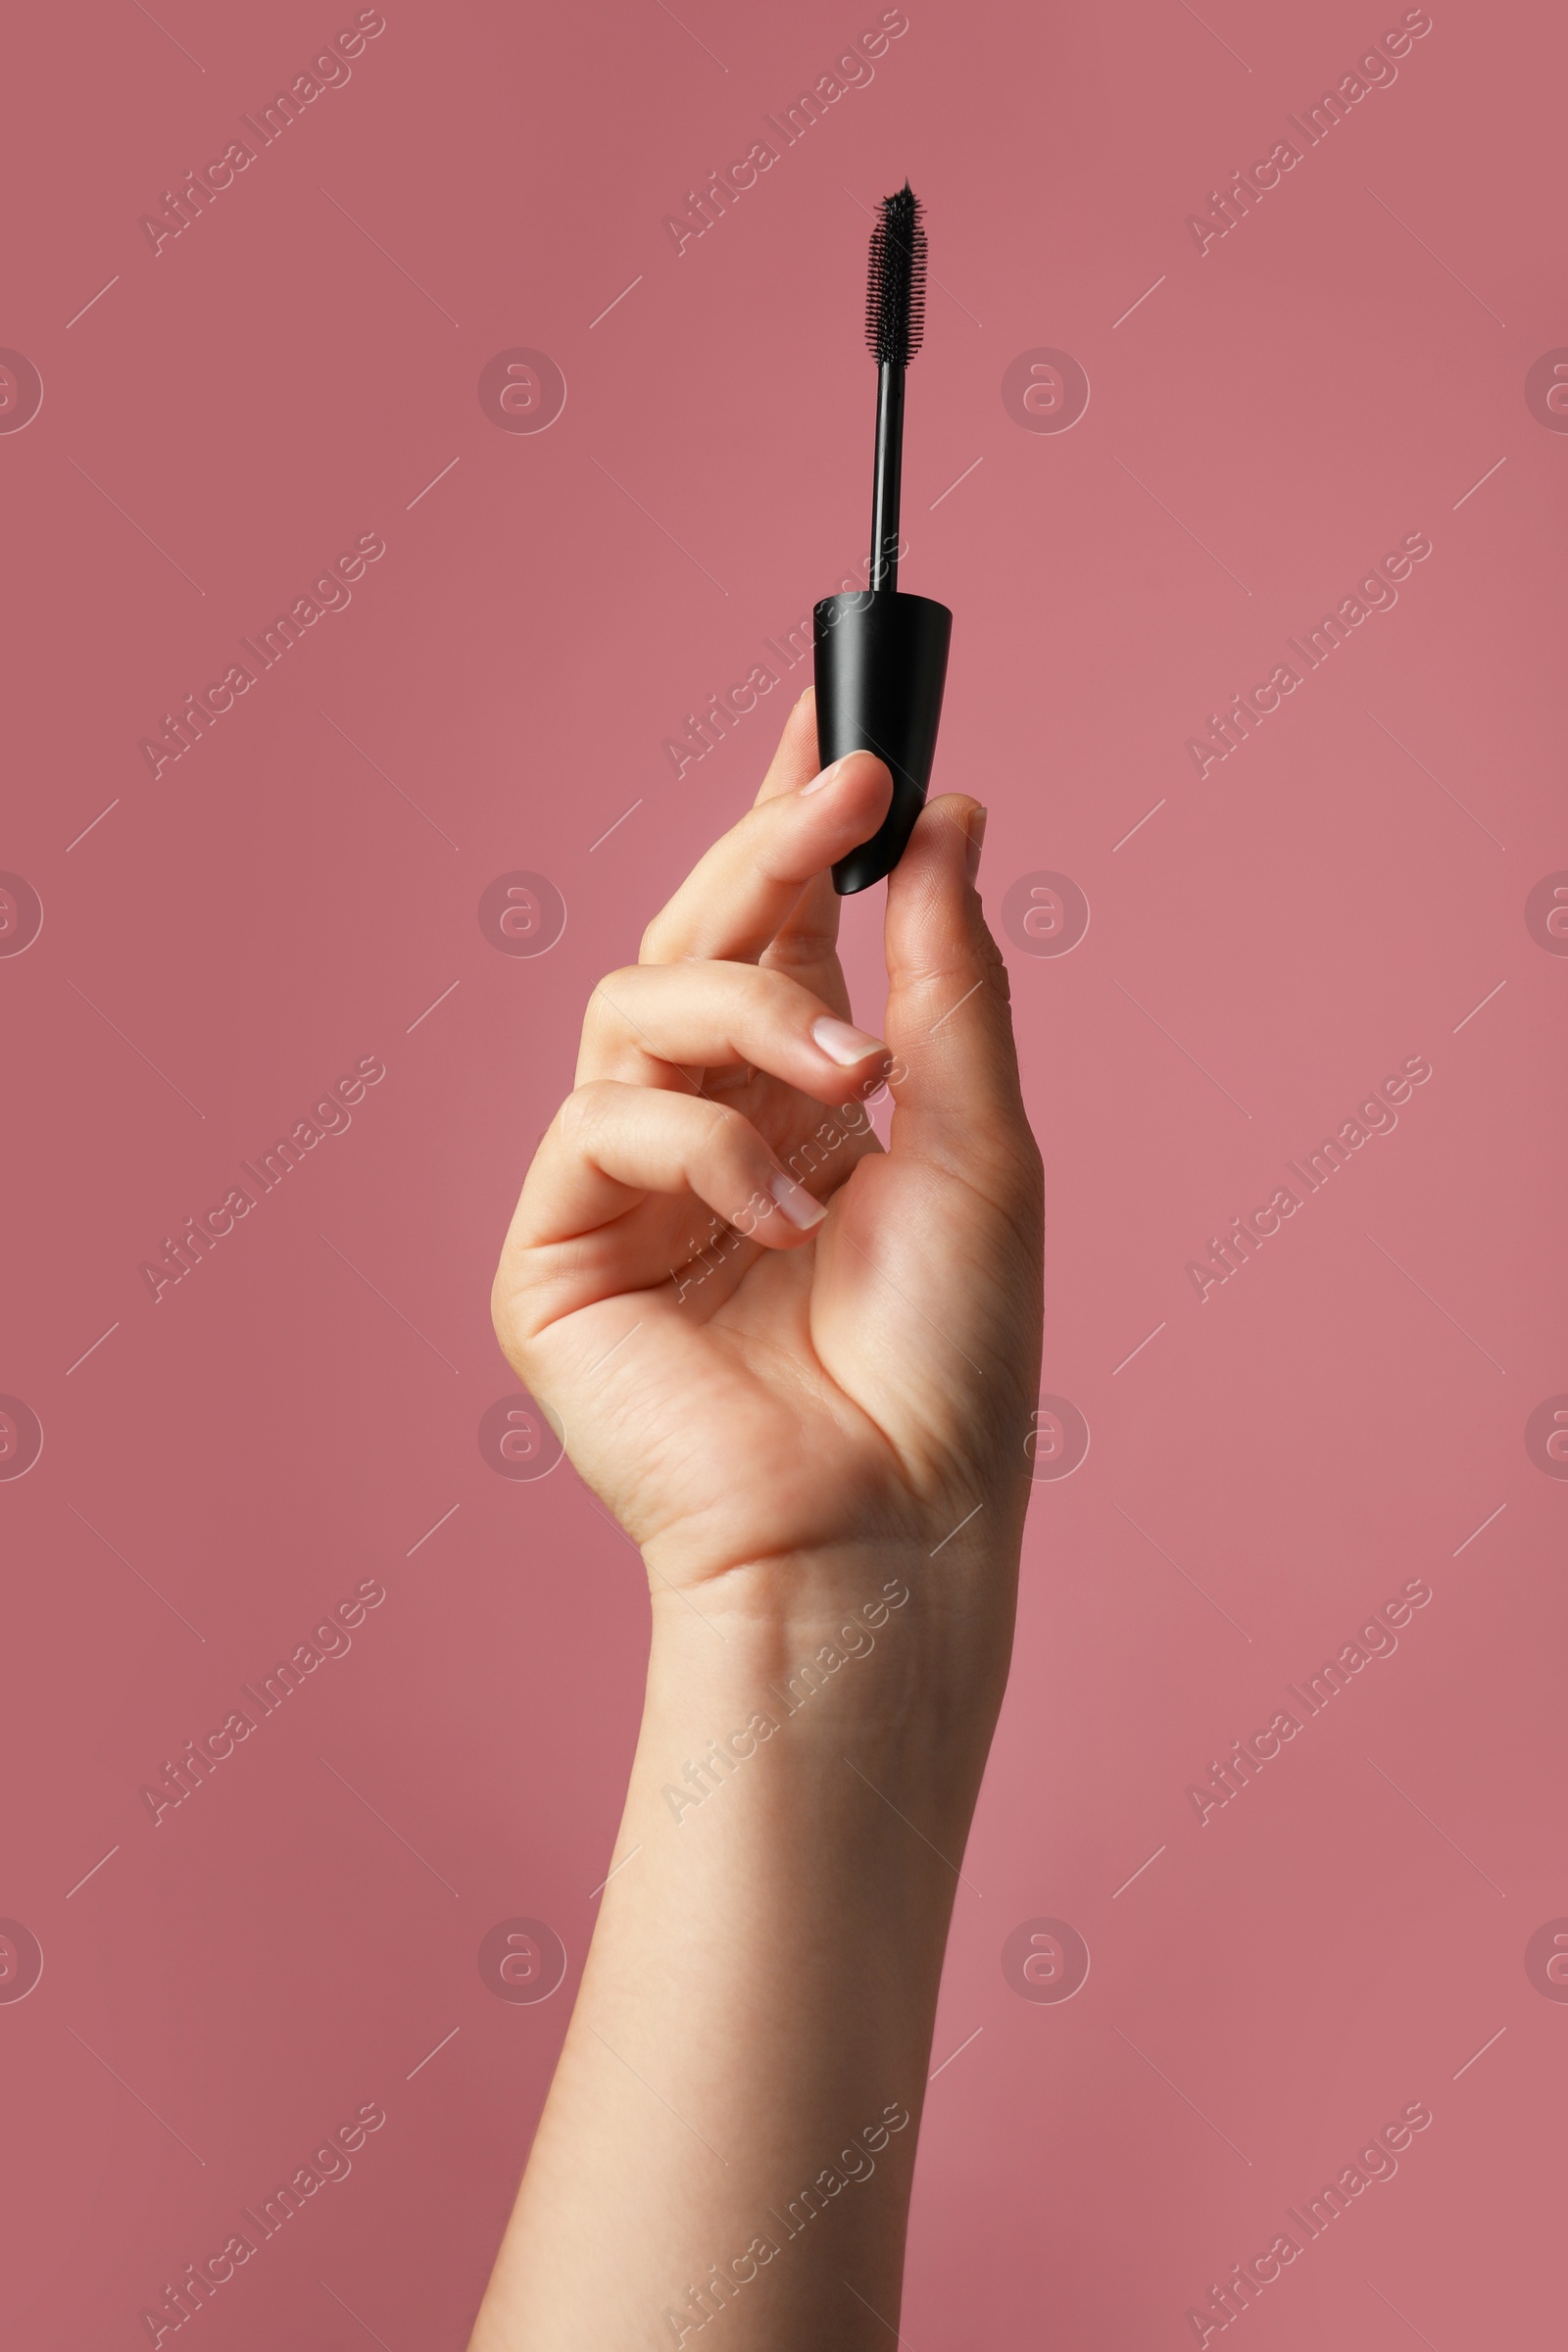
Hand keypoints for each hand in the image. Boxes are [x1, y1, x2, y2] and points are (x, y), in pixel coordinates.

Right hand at [491, 692, 1042, 1649]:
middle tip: (849, 784)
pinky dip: (704, 1145)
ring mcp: (621, 1192)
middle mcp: (704, 1130)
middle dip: (766, 854)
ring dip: (747, 1014)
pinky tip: (786, 1215)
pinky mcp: (554, 1257)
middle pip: (693, 939)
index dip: (791, 822)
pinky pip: (600, 1123)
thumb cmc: (948, 1359)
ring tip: (853, 1084)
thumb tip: (948, 819)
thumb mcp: (978, 1140)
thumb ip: (948, 979)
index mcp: (799, 1103)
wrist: (891, 1525)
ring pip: (632, 1006)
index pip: (775, 930)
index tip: (835, 710)